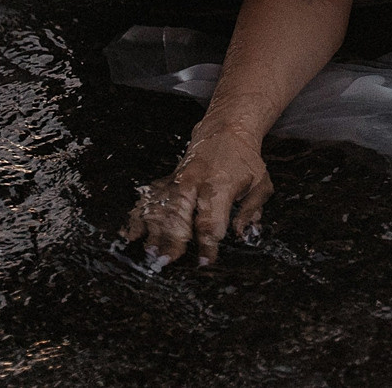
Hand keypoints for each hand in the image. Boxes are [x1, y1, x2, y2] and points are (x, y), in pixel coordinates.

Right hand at [121, 122, 271, 268]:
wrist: (225, 129)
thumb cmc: (244, 160)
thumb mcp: (260, 183)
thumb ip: (252, 211)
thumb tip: (243, 234)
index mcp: (220, 185)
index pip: (211, 220)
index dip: (207, 243)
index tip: (204, 262)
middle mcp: (194, 182)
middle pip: (179, 213)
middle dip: (173, 238)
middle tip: (167, 260)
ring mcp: (178, 180)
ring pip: (161, 207)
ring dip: (153, 231)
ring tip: (148, 251)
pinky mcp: (168, 180)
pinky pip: (150, 199)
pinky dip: (139, 216)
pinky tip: (131, 233)